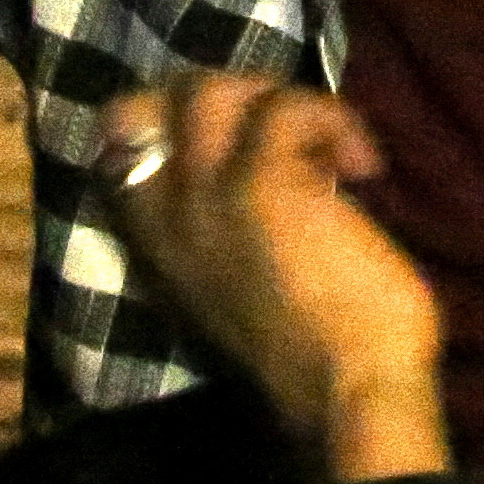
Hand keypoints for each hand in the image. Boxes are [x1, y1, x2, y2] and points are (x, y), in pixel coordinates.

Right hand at [95, 76, 446, 477]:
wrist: (346, 393)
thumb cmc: (315, 356)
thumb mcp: (240, 290)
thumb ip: (226, 232)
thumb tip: (263, 165)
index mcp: (156, 246)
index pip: (117, 149)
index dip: (167, 117)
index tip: (235, 131)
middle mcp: (165, 214)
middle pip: (155, 102)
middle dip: (229, 93)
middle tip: (289, 127)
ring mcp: (206, 193)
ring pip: (209, 90)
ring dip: (278, 99)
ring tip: (328, 146)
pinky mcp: (262, 181)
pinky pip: (286, 109)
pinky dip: (334, 120)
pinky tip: (366, 165)